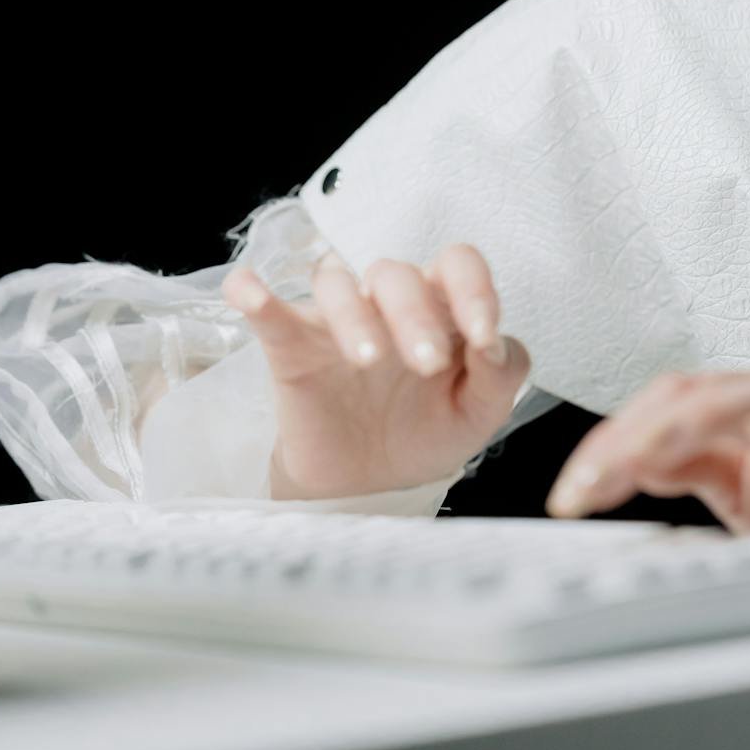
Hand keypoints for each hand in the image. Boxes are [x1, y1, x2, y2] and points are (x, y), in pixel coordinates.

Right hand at [222, 244, 529, 500]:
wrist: (368, 485)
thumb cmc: (426, 432)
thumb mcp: (478, 414)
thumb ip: (500, 376)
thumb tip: (496, 342)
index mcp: (439, 308)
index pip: (457, 265)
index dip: (474, 289)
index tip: (484, 337)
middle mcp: (386, 303)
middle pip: (395, 273)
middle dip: (414, 314)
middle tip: (427, 363)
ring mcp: (335, 321)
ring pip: (335, 283)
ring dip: (351, 312)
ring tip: (367, 358)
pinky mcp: (291, 347)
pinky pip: (268, 311)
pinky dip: (254, 293)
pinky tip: (249, 291)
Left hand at [544, 365, 749, 591]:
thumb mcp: (745, 498)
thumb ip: (694, 469)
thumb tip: (632, 459)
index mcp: (743, 404)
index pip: (662, 404)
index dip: (611, 440)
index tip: (570, 489)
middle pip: (690, 395)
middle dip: (630, 438)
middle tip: (586, 484)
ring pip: (743, 402)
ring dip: (686, 429)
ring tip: (641, 459)